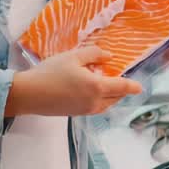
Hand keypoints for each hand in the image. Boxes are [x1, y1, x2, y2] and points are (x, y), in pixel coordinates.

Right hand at [4, 46, 142, 116]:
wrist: (29, 94)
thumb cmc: (51, 72)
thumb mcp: (73, 56)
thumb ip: (94, 54)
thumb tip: (108, 57)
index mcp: (97, 87)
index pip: (122, 87)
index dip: (132, 86)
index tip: (140, 87)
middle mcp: (95, 102)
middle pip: (115, 97)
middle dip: (120, 89)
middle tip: (118, 77)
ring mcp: (85, 111)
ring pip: (106, 104)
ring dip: (109, 95)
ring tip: (103, 81)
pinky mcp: (76, 114)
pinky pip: (95, 107)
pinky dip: (99, 99)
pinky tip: (89, 89)